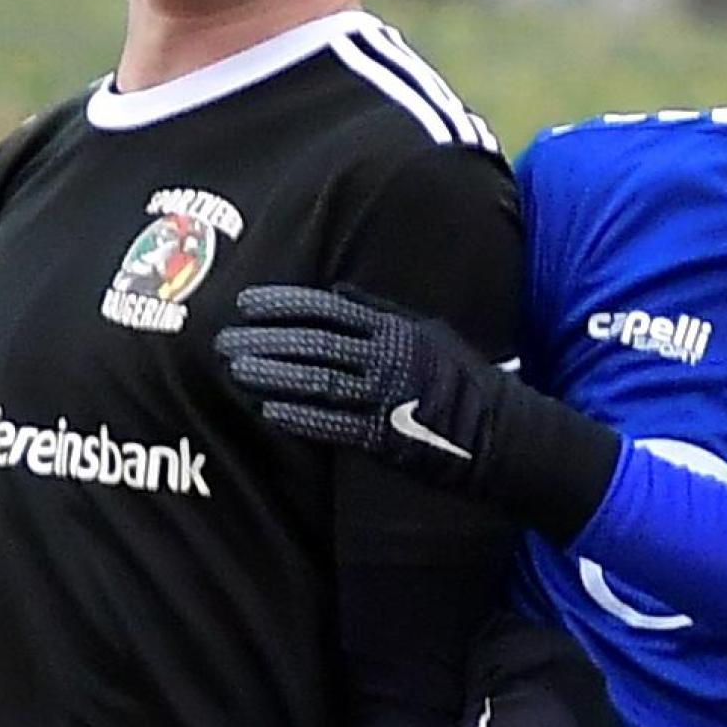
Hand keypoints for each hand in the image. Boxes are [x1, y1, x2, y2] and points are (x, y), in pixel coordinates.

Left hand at [215, 285, 621, 542]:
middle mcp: (387, 356)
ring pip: (316, 380)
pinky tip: (268, 410)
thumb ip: (382, 311)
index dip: (283, 304)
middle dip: (264, 341)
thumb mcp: (429, 331)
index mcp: (395, 327)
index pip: (327, 308)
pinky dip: (299, 417)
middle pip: (313, 343)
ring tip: (235, 371)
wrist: (503, 433)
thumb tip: (338, 290)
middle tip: (223, 340)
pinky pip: (334, 424)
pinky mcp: (385, 436)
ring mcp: (386, 396)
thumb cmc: (465, 379)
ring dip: (271, 375)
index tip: (246, 303)